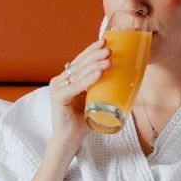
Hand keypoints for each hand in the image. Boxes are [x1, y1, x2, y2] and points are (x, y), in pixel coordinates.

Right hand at [48, 39, 110, 157]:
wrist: (70, 140)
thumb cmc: (83, 122)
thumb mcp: (94, 101)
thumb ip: (101, 90)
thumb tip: (123, 81)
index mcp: (66, 79)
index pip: (80, 61)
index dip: (92, 50)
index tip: (105, 41)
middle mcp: (59, 81)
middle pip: (80, 64)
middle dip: (95, 55)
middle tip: (109, 49)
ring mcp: (57, 88)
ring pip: (79, 73)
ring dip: (95, 65)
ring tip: (109, 60)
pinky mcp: (58, 97)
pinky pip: (76, 86)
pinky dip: (88, 80)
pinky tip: (99, 74)